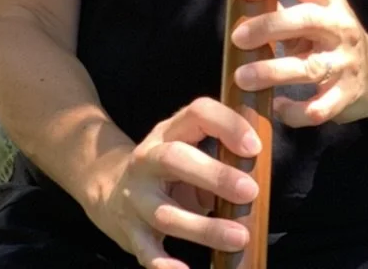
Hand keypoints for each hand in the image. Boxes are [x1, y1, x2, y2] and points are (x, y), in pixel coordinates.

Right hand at [82, 98, 260, 268]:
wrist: (108, 187)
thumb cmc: (167, 168)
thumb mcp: (187, 148)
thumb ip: (218, 153)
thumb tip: (259, 171)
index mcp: (169, 131)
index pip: (197, 112)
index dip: (227, 125)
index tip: (254, 147)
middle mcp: (148, 159)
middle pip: (175, 160)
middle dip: (215, 175)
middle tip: (251, 191)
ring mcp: (137, 197)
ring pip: (166, 212)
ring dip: (204, 228)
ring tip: (240, 238)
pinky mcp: (130, 231)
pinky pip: (147, 250)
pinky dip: (164, 264)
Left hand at [231, 0, 367, 126]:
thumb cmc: (333, 40)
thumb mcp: (317, 17)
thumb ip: (285, 12)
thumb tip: (240, 10)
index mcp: (329, 0)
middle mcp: (340, 26)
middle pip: (306, 19)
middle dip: (268, 27)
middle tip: (238, 38)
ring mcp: (346, 62)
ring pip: (309, 67)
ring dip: (272, 72)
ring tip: (242, 78)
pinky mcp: (346, 96)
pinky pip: (318, 108)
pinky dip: (294, 111)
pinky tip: (276, 106)